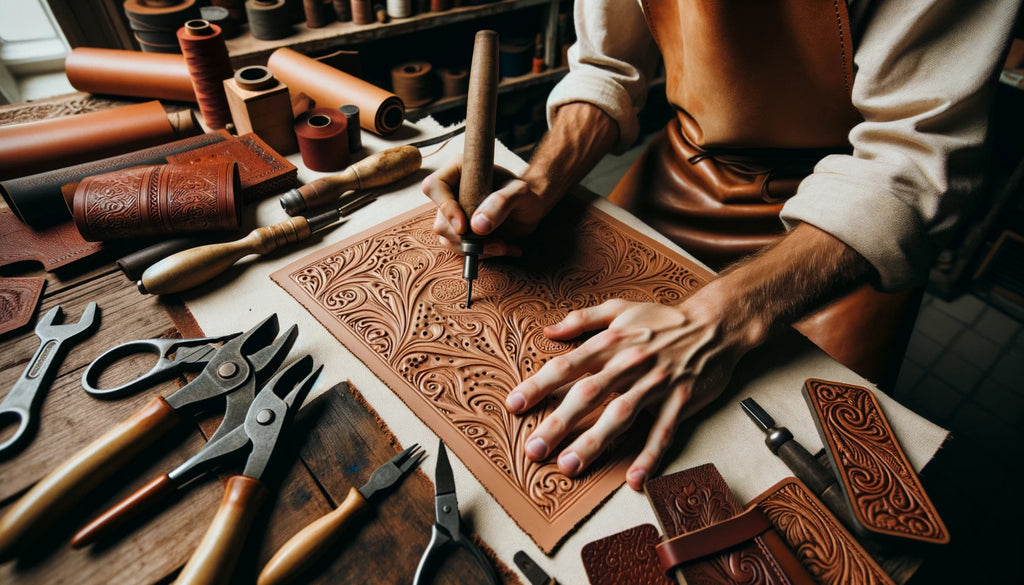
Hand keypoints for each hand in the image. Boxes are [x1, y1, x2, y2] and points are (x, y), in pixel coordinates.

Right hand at [421, 156, 550, 256]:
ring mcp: (453, 215)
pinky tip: (504, 248)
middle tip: (496, 243)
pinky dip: (482, 254)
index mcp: (458, 172)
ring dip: (476, 249)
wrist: (530, 209)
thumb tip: (477, 226)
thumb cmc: (525, 193)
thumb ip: (502, 203)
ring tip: (504, 246)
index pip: (435, 187)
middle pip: (441, 221)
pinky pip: (460, 249)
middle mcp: (451, 193)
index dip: (445, 208)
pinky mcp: (460, 232)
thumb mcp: (520, 192)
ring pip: (448, 239)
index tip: (463, 226)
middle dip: (467, 238)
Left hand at [504, 290, 762, 490]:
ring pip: (621, 415)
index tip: (514, 405)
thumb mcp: (620, 308)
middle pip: (588, 394)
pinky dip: (650, 456)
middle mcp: (629, 363)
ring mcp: (656, 383)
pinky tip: (635, 479)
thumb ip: (581, 319)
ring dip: (595, 442)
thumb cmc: (664, 318)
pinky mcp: (681, 400)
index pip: (567, 366)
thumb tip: (548, 330)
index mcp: (610, 342)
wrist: (716, 323)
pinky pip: (663, 431)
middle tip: (534, 448)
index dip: (539, 386)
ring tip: (571, 465)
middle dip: (558, 422)